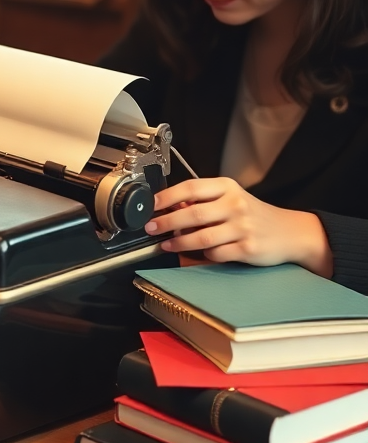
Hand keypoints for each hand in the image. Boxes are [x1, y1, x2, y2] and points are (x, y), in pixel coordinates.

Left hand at [145, 177, 333, 276]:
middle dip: (167, 221)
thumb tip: (169, 207)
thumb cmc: (253, 214)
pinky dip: (204, 255)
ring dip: (179, 242)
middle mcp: (235, 204)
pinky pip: (217, 253)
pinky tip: (197, 254)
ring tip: (166, 244)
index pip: (191, 187)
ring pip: (202, 236)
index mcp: (227, 187)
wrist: (290, 232)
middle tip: (151, 227)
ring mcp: (243, 227)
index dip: (167, 196)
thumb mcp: (230, 199)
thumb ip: (204, 201)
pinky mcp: (248, 248)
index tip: (151, 204)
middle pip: (193, 213)